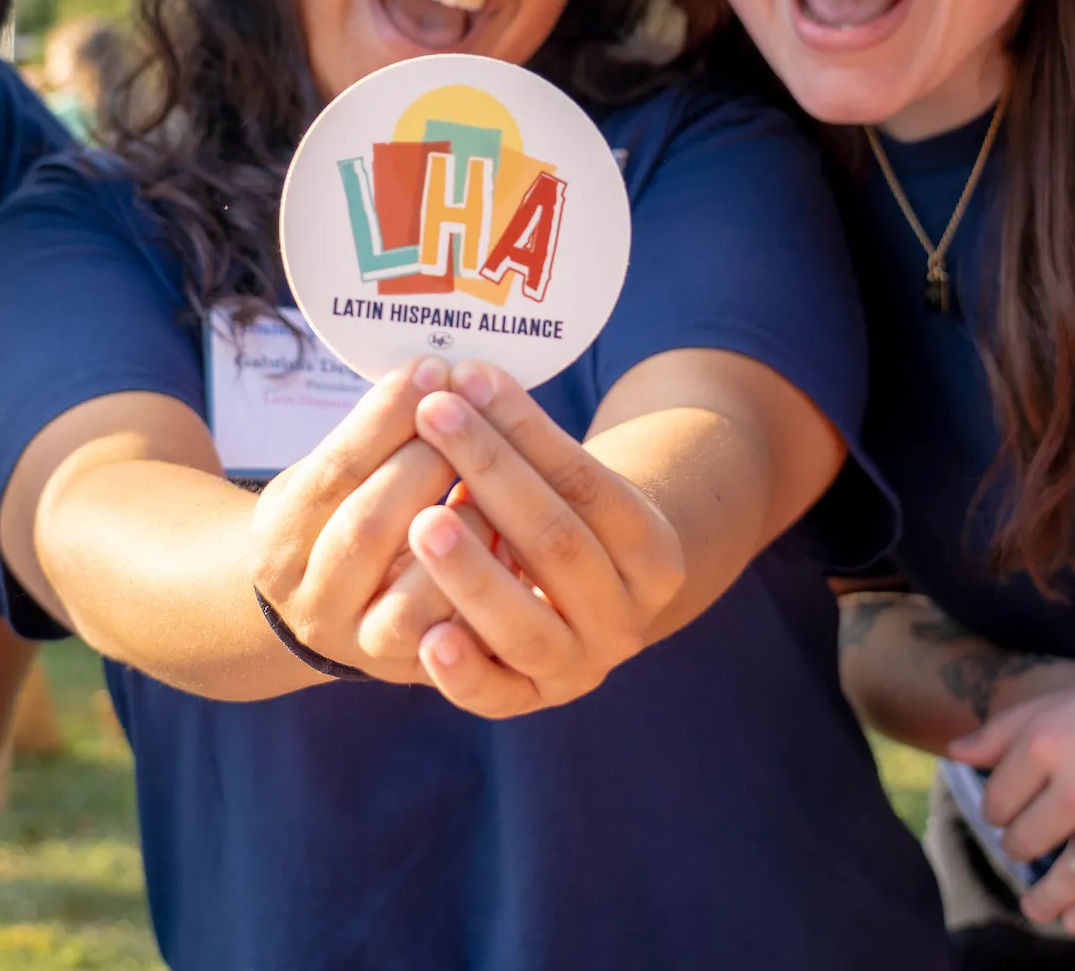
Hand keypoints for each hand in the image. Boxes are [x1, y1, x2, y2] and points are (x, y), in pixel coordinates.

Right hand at [248, 357, 463, 684]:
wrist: (322, 608)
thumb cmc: (341, 515)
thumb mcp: (333, 475)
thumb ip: (376, 437)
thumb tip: (439, 371)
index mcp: (280, 535)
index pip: (334, 471)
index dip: (386, 417)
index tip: (432, 366)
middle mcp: (310, 599)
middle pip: (367, 529)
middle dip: (426, 467)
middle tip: (471, 417)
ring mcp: (360, 645)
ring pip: (413, 602)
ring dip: (463, 539)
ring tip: (494, 491)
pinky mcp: (412, 673)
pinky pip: (455, 647)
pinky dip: (486, 592)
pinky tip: (511, 544)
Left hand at [402, 360, 684, 717]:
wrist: (588, 600)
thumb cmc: (562, 517)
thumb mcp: (566, 482)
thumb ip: (524, 442)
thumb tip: (459, 374)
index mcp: (653, 551)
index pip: (585, 481)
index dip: (525, 429)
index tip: (469, 378)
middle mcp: (626, 616)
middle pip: (556, 542)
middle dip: (491, 472)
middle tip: (434, 418)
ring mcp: (580, 666)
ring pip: (525, 624)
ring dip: (471, 572)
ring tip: (422, 522)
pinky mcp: (529, 701)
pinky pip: (495, 695)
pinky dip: (462, 671)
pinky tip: (428, 639)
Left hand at [949, 620, 1074, 935]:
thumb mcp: (1071, 692)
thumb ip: (1010, 727)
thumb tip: (956, 755)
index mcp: (1047, 739)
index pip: (997, 799)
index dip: (998, 808)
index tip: (1005, 811)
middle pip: (1025, 839)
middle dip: (1020, 845)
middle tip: (1024, 846)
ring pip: (1066, 873)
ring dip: (1045, 894)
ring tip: (1034, 905)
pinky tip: (1072, 922)